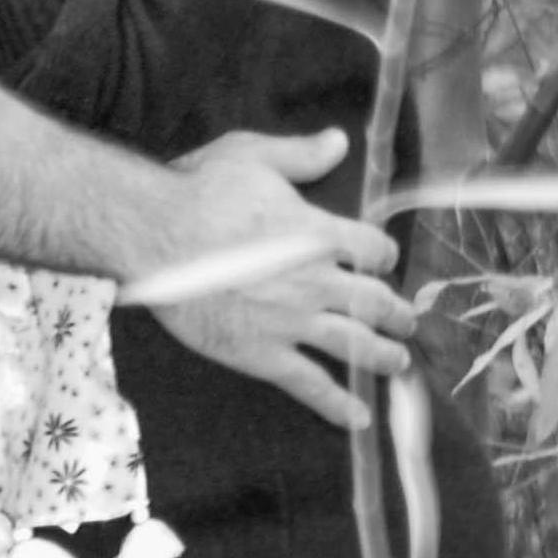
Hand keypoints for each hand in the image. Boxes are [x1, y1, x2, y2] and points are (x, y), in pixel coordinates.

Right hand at [119, 126, 411, 433]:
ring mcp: (293, 322)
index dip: (382, 253)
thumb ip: (298, 154)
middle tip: (407, 322)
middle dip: (398, 313)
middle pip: (376, 303)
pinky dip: (338, 404)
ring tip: (397, 363)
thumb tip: (340, 141)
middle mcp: (317, 281)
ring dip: (384, 357)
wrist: (150, 234)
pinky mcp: (263, 353)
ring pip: (355, 347)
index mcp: (319, 233)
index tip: (381, 259)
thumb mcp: (248, 155)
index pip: (374, 249)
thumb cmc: (196, 190)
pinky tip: (357, 416)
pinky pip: (311, 384)